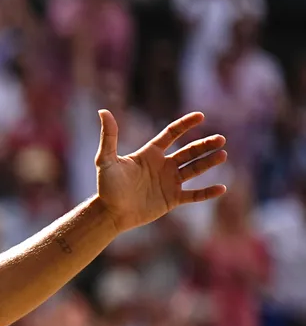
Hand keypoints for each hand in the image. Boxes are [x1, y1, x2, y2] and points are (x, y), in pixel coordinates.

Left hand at [93, 110, 226, 232]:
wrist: (110, 213)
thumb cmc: (107, 187)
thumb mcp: (106, 160)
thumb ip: (109, 137)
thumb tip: (103, 111)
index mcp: (150, 154)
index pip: (171, 134)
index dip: (185, 124)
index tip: (200, 116)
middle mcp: (163, 165)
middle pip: (189, 151)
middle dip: (205, 145)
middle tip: (220, 139)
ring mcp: (169, 182)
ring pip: (194, 169)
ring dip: (209, 162)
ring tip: (222, 155)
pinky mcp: (172, 199)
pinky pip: (193, 195)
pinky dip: (207, 193)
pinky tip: (222, 188)